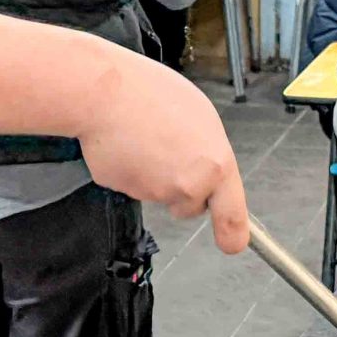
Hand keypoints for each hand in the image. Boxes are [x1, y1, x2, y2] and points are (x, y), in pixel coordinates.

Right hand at [75, 51, 250, 253]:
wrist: (104, 93)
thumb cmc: (152, 93)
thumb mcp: (201, 116)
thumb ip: (209, 153)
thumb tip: (206, 170)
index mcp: (215, 165)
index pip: (232, 214)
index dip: (233, 234)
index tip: (232, 243)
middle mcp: (187, 186)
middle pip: (190, 205)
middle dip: (182, 188)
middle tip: (169, 150)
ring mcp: (154, 193)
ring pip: (159, 193)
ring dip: (154, 174)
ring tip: (145, 136)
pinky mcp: (125, 192)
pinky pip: (133, 185)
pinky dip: (129, 169)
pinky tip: (125, 143)